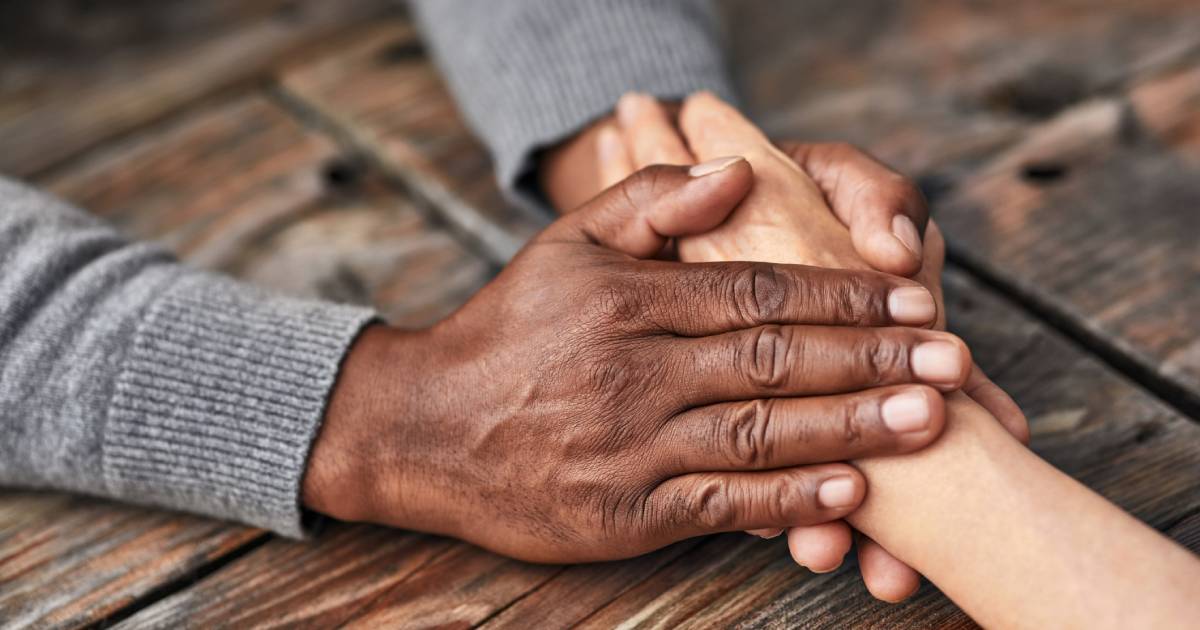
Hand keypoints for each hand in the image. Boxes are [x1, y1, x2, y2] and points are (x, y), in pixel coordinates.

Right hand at [304, 161, 966, 562]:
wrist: (426, 428)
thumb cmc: (508, 330)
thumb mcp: (564, 244)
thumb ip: (651, 199)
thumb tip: (736, 170)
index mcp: (629, 301)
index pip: (757, 292)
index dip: (842, 296)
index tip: (910, 295)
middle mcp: (635, 374)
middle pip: (775, 360)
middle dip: (872, 358)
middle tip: (950, 355)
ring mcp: (633, 448)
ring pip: (762, 432)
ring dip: (852, 427)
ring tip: (929, 418)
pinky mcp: (628, 512)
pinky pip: (724, 505)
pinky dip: (791, 500)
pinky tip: (849, 491)